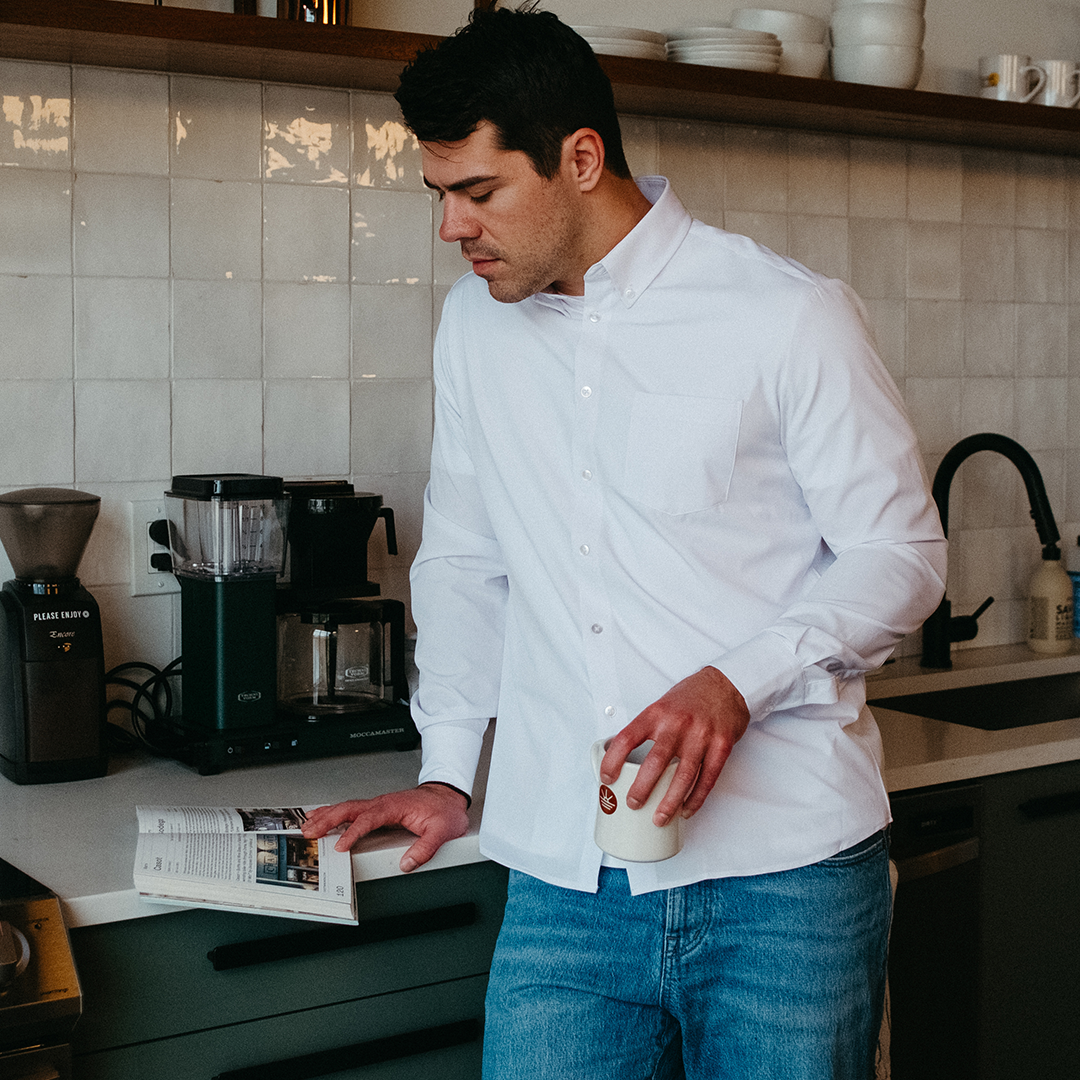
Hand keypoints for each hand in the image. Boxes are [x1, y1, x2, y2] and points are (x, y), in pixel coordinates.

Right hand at [300, 783, 470, 873]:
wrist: (447, 795)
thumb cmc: (443, 811)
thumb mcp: (441, 831)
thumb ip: (425, 849)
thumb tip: (407, 864)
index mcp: (394, 807)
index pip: (368, 819)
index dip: (353, 833)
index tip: (341, 847)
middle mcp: (383, 804)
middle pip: (350, 809)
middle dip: (328, 820)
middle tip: (310, 832)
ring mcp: (378, 805)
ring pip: (347, 807)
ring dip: (327, 815)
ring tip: (308, 826)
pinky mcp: (378, 808)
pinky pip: (352, 809)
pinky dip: (334, 812)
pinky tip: (323, 817)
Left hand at [600, 666, 748, 827]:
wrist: (725, 685)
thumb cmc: (690, 697)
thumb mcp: (662, 705)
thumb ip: (647, 730)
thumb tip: (624, 760)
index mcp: (657, 713)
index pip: (627, 738)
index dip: (613, 760)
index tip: (606, 778)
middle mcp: (677, 724)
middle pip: (656, 761)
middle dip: (642, 788)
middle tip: (633, 804)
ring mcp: (701, 736)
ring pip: (683, 776)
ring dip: (670, 802)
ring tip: (659, 817)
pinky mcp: (721, 747)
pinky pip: (707, 779)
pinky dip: (696, 798)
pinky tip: (686, 809)